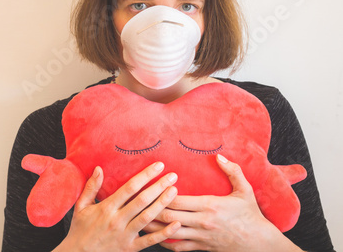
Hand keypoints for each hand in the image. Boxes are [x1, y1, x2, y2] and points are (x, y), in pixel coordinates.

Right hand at [54, 162, 180, 251]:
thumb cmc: (80, 229)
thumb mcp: (81, 206)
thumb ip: (91, 187)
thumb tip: (98, 168)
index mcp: (107, 207)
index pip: (130, 187)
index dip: (145, 175)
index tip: (158, 166)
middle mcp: (117, 220)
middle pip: (142, 200)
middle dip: (159, 186)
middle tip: (173, 175)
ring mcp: (125, 235)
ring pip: (148, 217)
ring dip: (163, 203)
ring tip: (174, 191)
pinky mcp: (130, 249)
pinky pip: (150, 241)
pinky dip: (164, 233)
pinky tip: (176, 224)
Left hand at [143, 155, 302, 251]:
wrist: (260, 243)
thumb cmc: (251, 215)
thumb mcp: (245, 190)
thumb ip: (232, 171)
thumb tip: (219, 156)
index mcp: (210, 205)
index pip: (178, 200)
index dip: (162, 193)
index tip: (152, 185)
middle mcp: (202, 222)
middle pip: (169, 216)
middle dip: (152, 208)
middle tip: (139, 201)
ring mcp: (201, 237)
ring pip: (169, 232)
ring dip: (153, 226)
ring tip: (138, 217)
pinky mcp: (201, 248)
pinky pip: (178, 246)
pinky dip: (164, 241)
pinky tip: (154, 235)